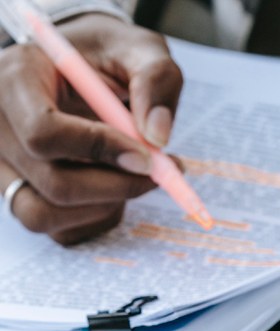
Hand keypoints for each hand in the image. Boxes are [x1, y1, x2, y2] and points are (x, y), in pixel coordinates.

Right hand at [0, 13, 182, 243]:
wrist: (84, 69)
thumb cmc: (110, 57)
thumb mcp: (139, 50)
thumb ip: (155, 81)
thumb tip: (158, 137)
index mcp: (16, 79)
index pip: (44, 132)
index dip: (100, 150)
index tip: (148, 155)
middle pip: (52, 183)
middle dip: (118, 186)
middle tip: (162, 172)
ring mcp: (2, 166)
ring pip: (46, 214)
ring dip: (106, 206)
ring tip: (136, 178)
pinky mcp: (19, 193)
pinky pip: (57, 230)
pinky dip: (98, 219)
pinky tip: (118, 188)